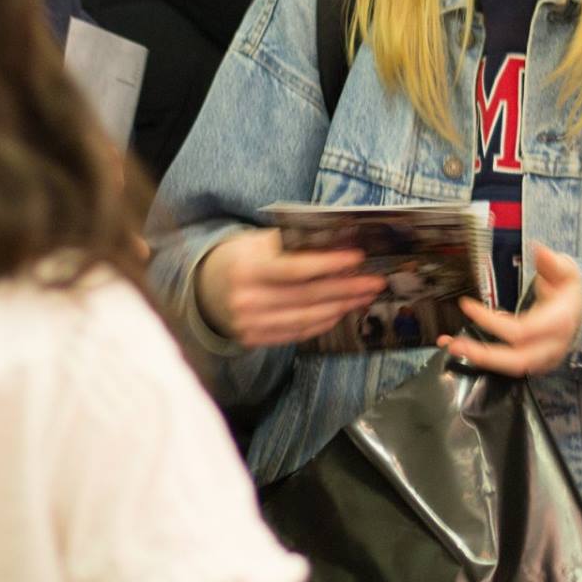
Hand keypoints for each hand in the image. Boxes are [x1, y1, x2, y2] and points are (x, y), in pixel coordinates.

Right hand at [196, 228, 386, 348]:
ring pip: (307, 317)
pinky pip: (298, 333)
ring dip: (341, 307)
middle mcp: (248, 300)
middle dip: (347, 289)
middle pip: (308, 296)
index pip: (297, 269)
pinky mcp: (255, 339)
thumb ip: (293, 243)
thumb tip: (340, 242)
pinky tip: (341, 311)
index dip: (329, 264)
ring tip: (364, 296)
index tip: (357, 258)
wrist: (206, 288)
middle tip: (374, 282)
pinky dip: (323, 322)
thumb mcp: (258, 241)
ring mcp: (251, 324)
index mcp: (248, 269)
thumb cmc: (241, 257)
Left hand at [439, 244, 581, 376]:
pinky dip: (483, 360)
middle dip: (483, 356)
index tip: (466, 304)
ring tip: (450, 346)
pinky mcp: (532, 364)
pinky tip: (462, 348)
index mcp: (558, 324)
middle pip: (517, 361)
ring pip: (510, 368)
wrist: (579, 314)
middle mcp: (551, 347)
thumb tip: (538, 248)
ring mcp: (543, 359)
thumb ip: (552, 261)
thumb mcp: (565, 270)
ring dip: (478, 360)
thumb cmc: (568, 290)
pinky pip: (506, 366)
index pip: (521, 330)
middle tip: (453, 344)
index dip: (491, 321)